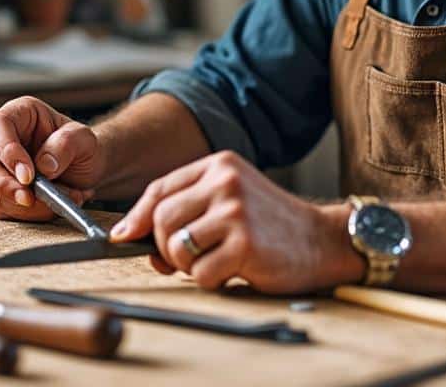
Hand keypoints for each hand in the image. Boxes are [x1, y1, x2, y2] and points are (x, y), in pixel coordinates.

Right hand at [0, 96, 105, 220]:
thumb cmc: (81, 147)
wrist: (85, 169)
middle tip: (29, 199)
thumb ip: (66, 144)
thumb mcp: (84, 139)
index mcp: (19, 114)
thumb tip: (44, 165)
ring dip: (22, 205)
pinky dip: (25, 214)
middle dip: (5, 186)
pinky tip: (49, 207)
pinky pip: (0, 208)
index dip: (8, 151)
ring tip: (57, 200)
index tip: (27, 175)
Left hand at [109, 151, 359, 293]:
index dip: (136, 217)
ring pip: (176, 247)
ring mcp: (235, 211)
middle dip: (165, 247)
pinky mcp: (244, 243)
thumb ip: (187, 210)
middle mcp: (225, 181)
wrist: (322, 241)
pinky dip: (211, 280)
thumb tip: (131, 236)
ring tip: (216, 262)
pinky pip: (200, 273)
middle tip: (186, 259)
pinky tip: (234, 270)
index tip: (124, 237)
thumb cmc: (271, 226)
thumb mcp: (230, 201)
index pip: (160, 189)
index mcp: (219, 165)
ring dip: (188, 266)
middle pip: (161, 219)